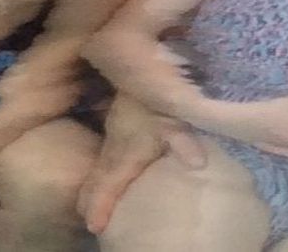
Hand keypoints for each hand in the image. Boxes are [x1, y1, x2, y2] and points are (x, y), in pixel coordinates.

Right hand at [76, 95, 205, 235]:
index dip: (100, 205)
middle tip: (88, 220)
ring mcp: (115, 132)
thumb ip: (182, 140)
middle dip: (90, 198)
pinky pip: (107, 152)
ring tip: (88, 203)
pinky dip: (103, 167)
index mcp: (125, 149)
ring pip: (100, 164)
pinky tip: (108, 169)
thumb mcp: (172, 114)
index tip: (95, 226)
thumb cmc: (156, 92)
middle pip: (98, 176)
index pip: (109, 182)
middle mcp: (115, 144)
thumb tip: (199, 164)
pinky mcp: (119, 122)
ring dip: (95, 183)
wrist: (140, 59)